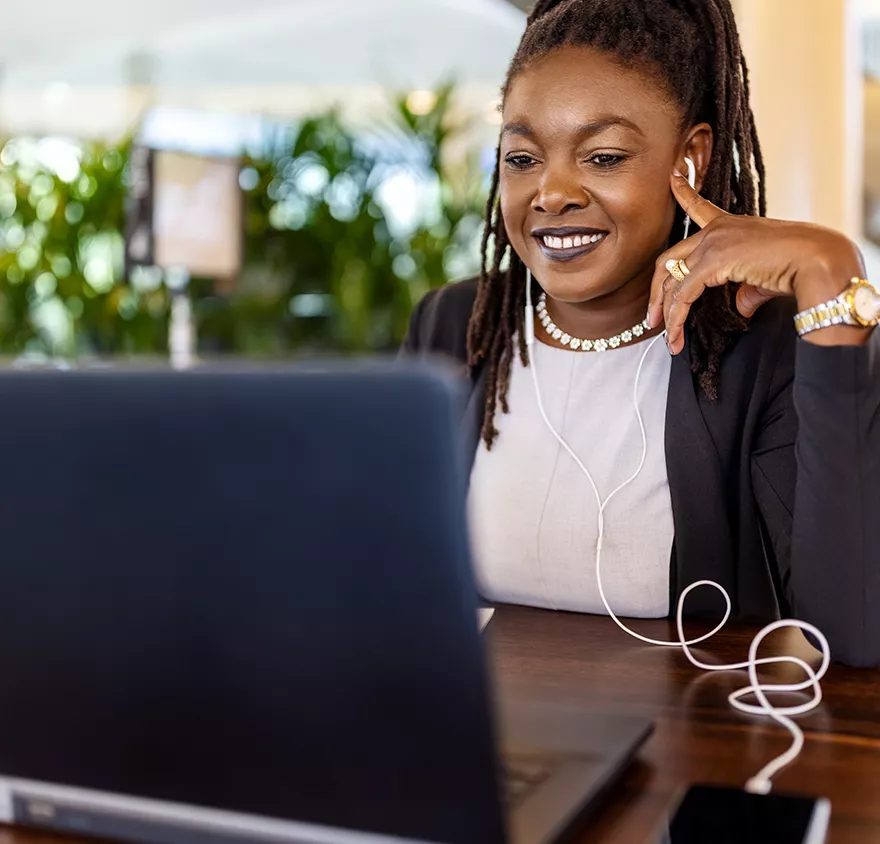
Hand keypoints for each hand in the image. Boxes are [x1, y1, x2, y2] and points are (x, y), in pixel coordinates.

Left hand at [647, 170, 866, 353]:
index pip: (699, 207)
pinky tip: (676, 336)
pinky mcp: (713, 261)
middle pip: (669, 260)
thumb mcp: (762, 279)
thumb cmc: (798, 267)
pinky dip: (677, 319)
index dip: (683, 192)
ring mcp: (712, 243)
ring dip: (666, 314)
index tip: (673, 177)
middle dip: (657, 293)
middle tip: (652, 319)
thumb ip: (744, 291)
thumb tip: (739, 308)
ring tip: (669, 340)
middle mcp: (716, 231)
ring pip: (672, 281)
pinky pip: (683, 294)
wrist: (816, 260)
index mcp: (729, 225)